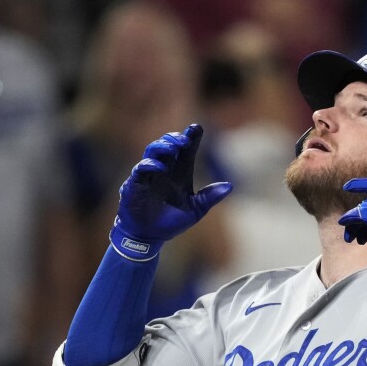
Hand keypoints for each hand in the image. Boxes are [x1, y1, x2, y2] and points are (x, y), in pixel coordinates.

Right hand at [110, 124, 231, 261]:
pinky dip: (150, 165)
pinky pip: (141, 168)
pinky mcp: (136, 183)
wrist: (150, 237)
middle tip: (185, 139)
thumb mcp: (195, 210)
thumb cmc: (171, 222)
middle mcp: (165, 169)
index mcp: (180, 173)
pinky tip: (160, 167)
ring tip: (174, 146)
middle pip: (169, 145)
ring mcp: (150, 174)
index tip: (197, 128)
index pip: (187, 151)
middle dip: (176, 138)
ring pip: (153, 151)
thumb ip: (210, 197)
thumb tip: (230, 185)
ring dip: (163, 146)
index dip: (191, 138)